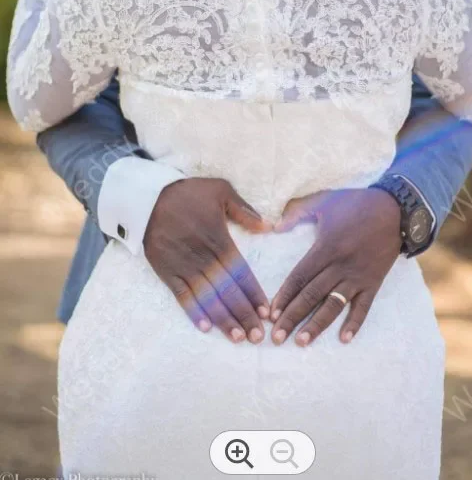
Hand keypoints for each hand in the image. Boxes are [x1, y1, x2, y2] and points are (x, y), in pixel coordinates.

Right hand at [144, 177, 271, 343]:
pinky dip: (194, 312)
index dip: (254, 294)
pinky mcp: (166, 271)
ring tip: (238, 338)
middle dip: (244, 314)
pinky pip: (182, 296)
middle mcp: (203, 257)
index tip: (266, 312)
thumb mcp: (220, 190)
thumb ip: (244, 210)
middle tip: (258, 336)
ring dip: (223, 319)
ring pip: (207, 298)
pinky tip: (206, 327)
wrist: (147, 197)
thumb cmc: (187, 192)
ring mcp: (183, 266)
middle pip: (227, 291)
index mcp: (219, 239)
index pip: (241, 272)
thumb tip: (269, 226)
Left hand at [270, 188, 401, 346]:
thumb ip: (296, 213)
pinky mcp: (374, 282)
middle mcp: (340, 265)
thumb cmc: (355, 203)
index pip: (300, 277)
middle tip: (276, 337)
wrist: (395, 209)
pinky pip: (364, 306)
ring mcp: (358, 276)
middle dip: (292, 317)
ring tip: (301, 342)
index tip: (271, 313)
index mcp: (325, 247)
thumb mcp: (323, 201)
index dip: (284, 296)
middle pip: (311, 295)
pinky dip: (355, 323)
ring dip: (317, 325)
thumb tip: (274, 227)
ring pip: (334, 305)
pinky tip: (344, 339)